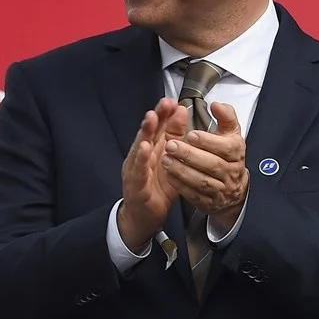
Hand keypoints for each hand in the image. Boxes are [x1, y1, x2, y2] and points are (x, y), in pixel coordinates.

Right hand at [116, 100, 187, 252]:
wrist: (143, 217)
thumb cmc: (156, 189)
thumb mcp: (171, 163)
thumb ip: (176, 142)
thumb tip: (184, 118)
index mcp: (152, 151)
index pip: (159, 130)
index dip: (165, 115)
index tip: (173, 101)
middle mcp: (141, 157)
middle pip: (148, 134)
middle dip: (155, 117)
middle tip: (163, 104)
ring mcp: (135, 170)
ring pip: (139, 148)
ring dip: (145, 133)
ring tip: (151, 118)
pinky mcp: (134, 185)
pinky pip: (138, 170)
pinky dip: (141, 158)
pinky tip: (145, 147)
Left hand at [163, 101, 249, 227]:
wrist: (233, 189)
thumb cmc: (227, 155)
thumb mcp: (230, 134)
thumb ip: (226, 117)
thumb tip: (217, 105)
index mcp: (237, 152)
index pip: (226, 147)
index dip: (208, 141)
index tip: (191, 134)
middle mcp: (231, 172)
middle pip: (212, 164)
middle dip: (190, 155)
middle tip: (171, 145)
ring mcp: (221, 189)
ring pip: (202, 181)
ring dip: (182, 171)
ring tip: (166, 160)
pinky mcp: (209, 202)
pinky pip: (194, 195)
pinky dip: (180, 185)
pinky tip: (168, 175)